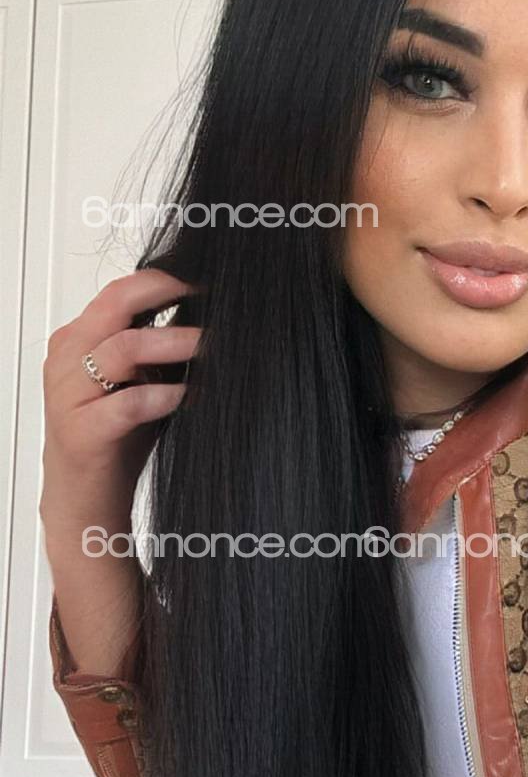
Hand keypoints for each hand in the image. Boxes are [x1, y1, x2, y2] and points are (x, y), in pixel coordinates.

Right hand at [40, 269, 202, 535]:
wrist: (86, 498)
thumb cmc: (117, 437)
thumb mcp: (140, 380)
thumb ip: (160, 348)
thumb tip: (210, 318)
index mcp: (78, 339)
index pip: (119, 291)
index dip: (163, 279)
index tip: (205, 281)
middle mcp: (68, 358)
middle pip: (115, 304)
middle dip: (166, 294)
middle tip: (210, 300)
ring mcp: (70, 393)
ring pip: (122, 348)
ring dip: (173, 343)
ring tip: (208, 345)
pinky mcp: (83, 431)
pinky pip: (127, 403)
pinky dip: (162, 396)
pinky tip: (186, 396)